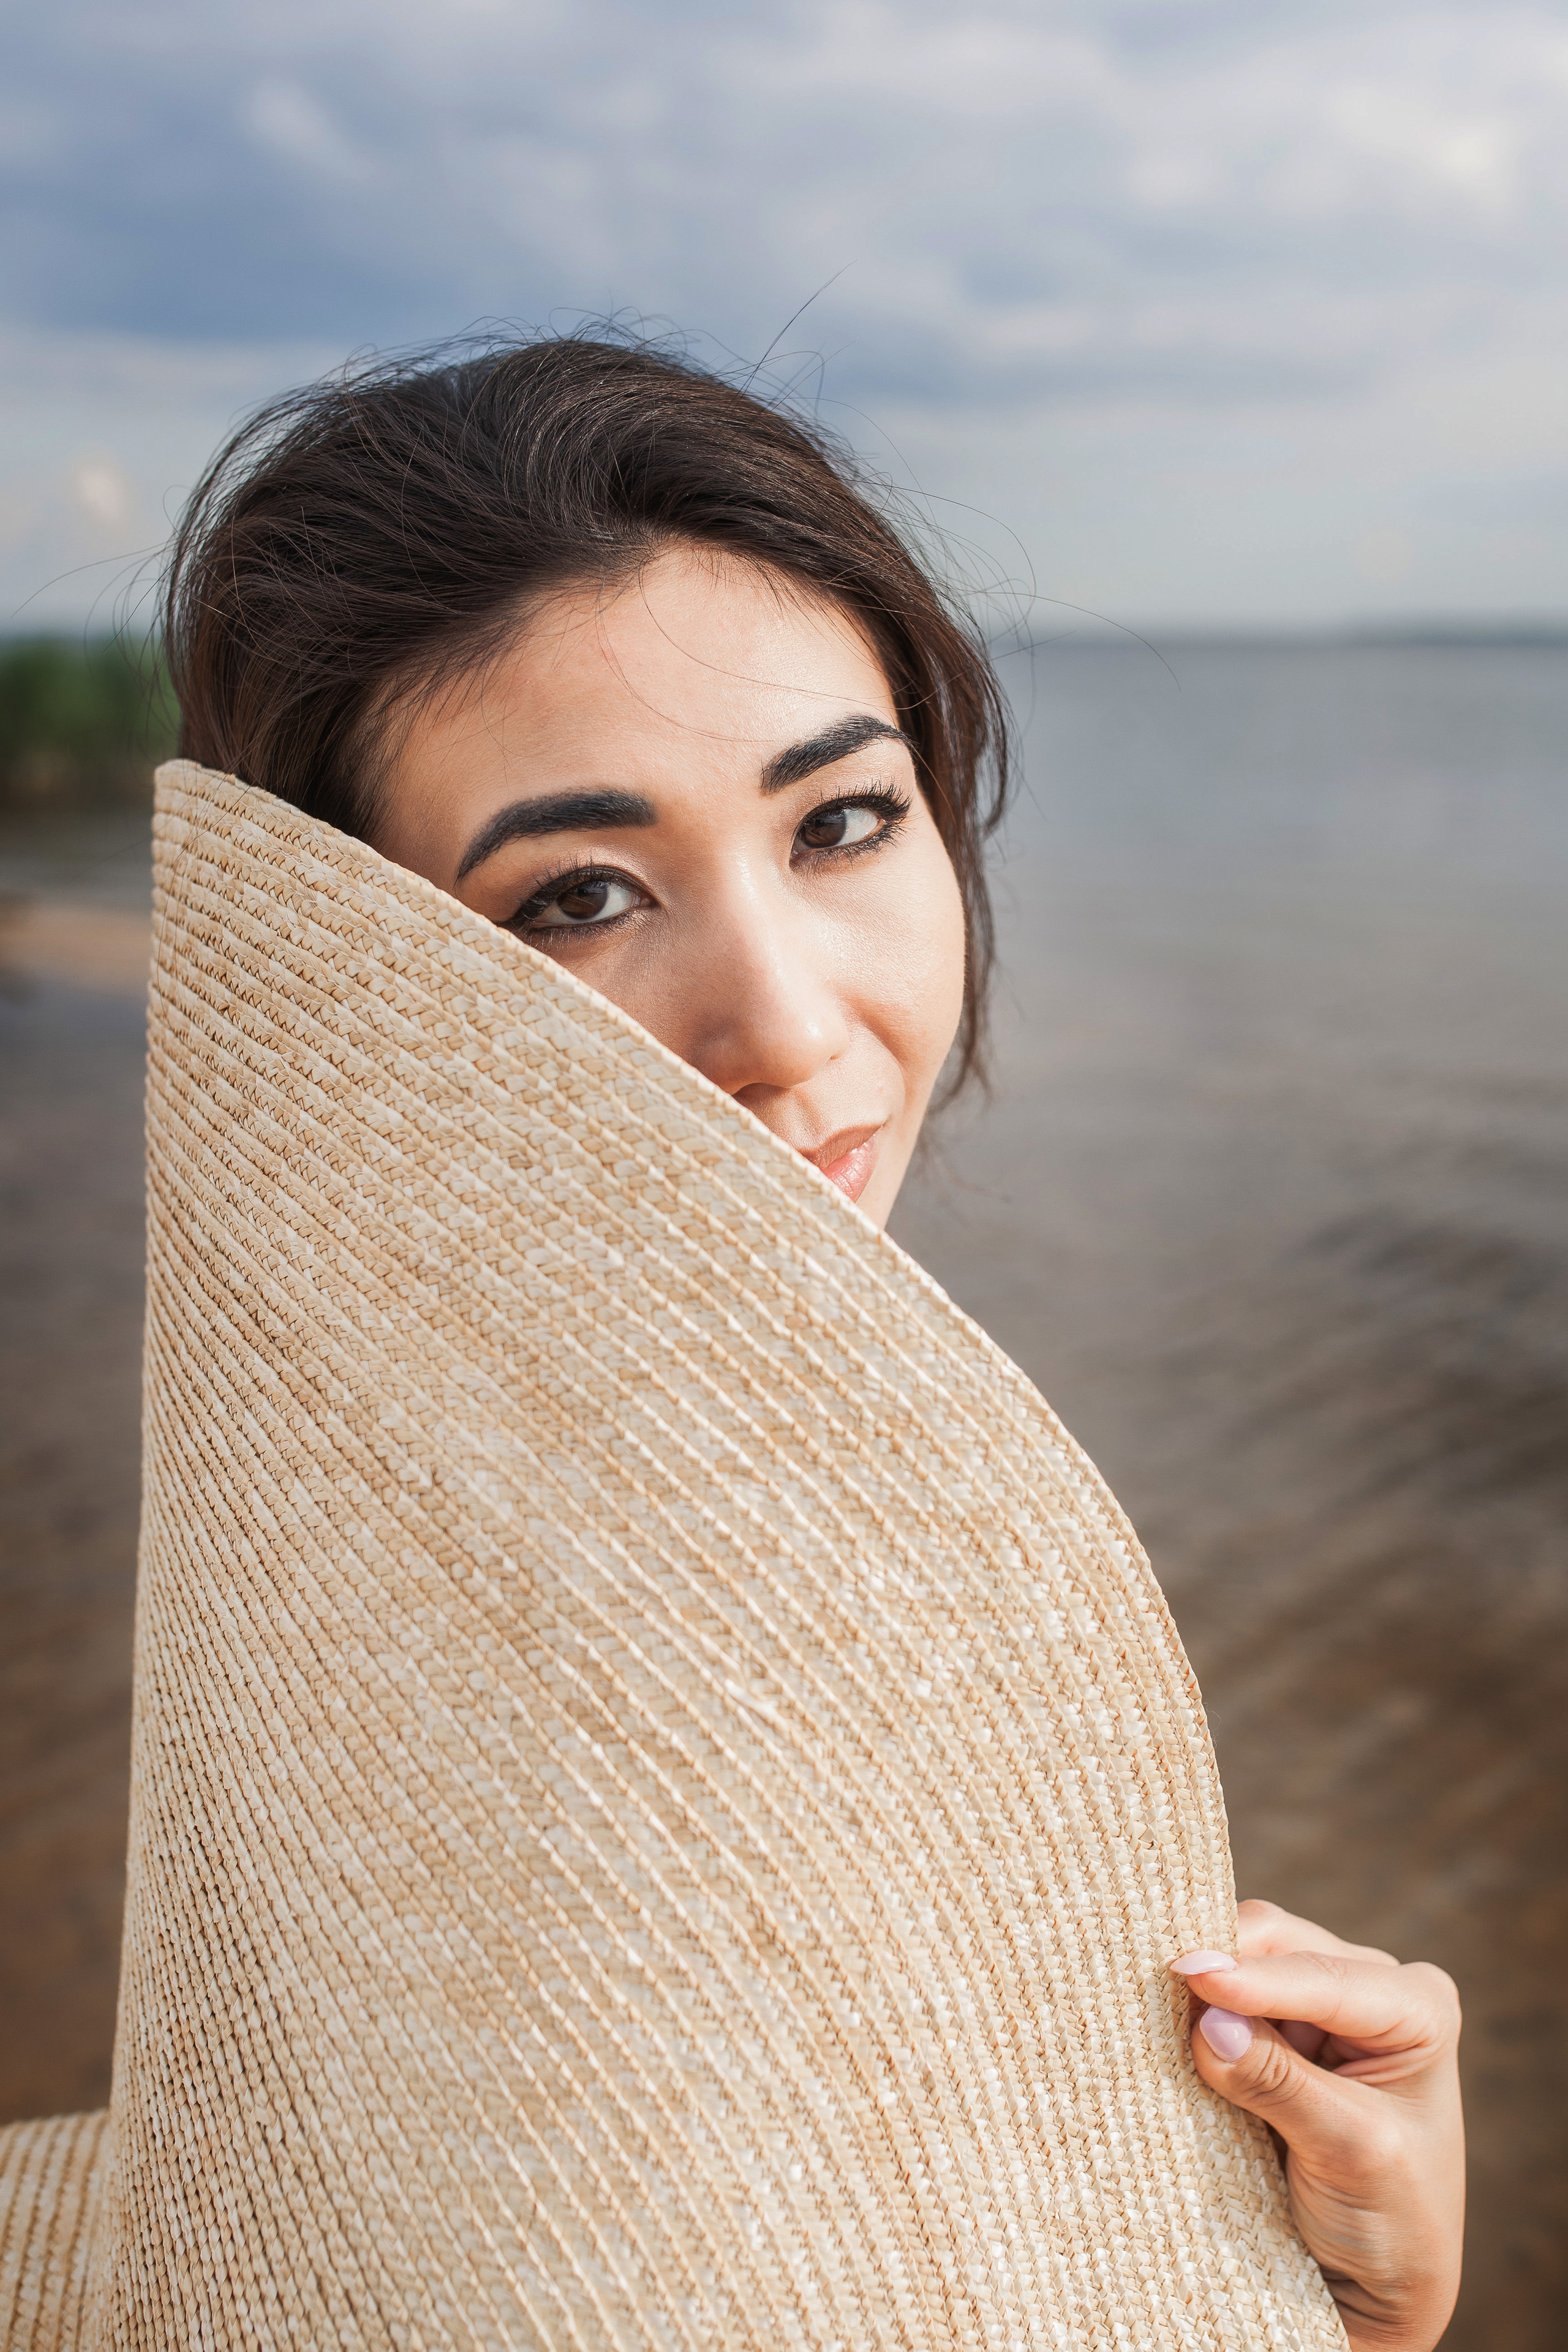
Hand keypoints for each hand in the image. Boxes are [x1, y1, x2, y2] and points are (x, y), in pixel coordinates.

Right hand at [1170, 1898, 1462, 2351]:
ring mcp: (1315, 2006)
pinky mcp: (1271, 2031)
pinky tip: (1160, 2018)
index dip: (1254, 1975)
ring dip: (1198, 1983)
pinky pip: (1221, 1998)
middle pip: (1277, 1944)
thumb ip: (1281, 2083)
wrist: (1376, 2284)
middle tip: (1152, 1985)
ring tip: (1147, 2000)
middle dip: (1219, 1963)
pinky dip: (1191, 2007)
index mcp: (1417, 2008)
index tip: (1189, 1974)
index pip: (1324, 1976)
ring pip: (1241, 1959)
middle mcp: (1370, 1988)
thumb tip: (1208, 2023)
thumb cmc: (1392, 2222)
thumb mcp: (1351, 2153)